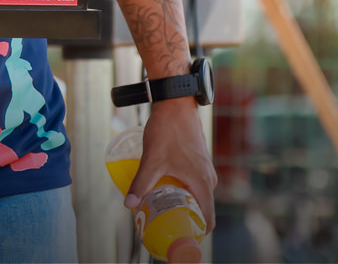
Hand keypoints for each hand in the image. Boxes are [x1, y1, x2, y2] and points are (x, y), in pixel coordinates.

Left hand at [127, 98, 216, 229]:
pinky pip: (194, 181)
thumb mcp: (152, 160)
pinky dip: (183, 189)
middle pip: (201, 208)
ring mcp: (205, 167)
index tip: (178, 234)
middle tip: (164, 221)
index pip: (207, 219)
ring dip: (182, 202)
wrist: (176, 102)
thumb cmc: (168, 130)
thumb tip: (129, 205)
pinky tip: (165, 186)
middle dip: (183, 217)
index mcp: (203, 183)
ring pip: (196, 194)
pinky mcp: (198, 158)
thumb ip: (141, 184)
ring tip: (161, 205)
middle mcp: (208, 178)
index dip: (195, 231)